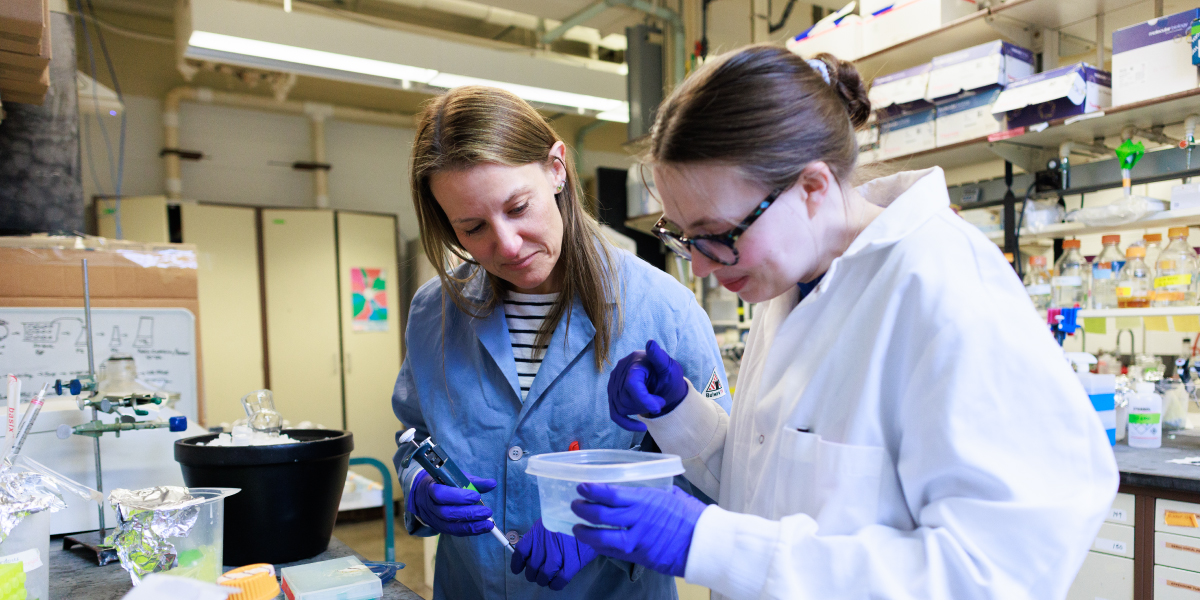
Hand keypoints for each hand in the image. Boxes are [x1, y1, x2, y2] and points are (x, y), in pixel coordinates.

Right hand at [407, 470, 497, 536]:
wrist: (425, 494)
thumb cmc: (444, 483)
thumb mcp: (456, 477)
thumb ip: (473, 481)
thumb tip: (492, 484)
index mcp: (431, 489)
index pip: (441, 495)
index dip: (459, 497)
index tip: (477, 495)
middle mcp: (430, 506)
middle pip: (447, 513)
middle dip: (469, 514)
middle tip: (487, 512)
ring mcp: (433, 519)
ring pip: (450, 526)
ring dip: (471, 526)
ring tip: (488, 524)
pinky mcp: (440, 528)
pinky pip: (454, 532)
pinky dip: (469, 531)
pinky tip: (482, 528)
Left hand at [509, 519, 597, 589]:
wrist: (591, 516)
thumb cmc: (571, 516)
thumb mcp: (552, 519)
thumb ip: (542, 534)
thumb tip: (533, 550)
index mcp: (537, 532)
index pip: (520, 552)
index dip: (517, 563)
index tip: (517, 568)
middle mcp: (544, 544)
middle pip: (531, 566)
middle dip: (532, 573)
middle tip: (536, 573)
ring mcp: (557, 555)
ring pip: (543, 575)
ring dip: (542, 580)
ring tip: (545, 578)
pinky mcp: (571, 564)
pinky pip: (559, 581)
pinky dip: (555, 584)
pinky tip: (555, 583)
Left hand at [570, 484, 706, 577]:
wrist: (704, 542)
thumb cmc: (690, 515)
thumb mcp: (670, 494)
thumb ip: (651, 491)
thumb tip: (638, 485)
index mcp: (646, 499)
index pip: (611, 493)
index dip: (592, 490)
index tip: (582, 487)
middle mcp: (638, 519)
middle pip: (601, 515)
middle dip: (583, 509)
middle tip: (575, 505)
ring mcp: (637, 539)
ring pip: (602, 537)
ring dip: (585, 532)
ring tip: (576, 528)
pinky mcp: (639, 555)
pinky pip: (614, 551)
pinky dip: (601, 547)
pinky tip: (594, 543)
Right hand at [607, 340, 688, 430]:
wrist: (666, 386)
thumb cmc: (669, 376)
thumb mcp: (670, 368)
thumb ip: (660, 358)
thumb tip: (651, 343)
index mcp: (636, 361)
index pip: (631, 384)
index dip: (644, 399)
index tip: (659, 406)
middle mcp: (621, 369)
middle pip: (625, 398)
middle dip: (644, 405)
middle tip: (659, 402)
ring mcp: (614, 382)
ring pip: (620, 406)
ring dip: (638, 410)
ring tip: (651, 403)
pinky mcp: (613, 394)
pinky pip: (614, 413)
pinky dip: (626, 423)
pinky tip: (640, 427)